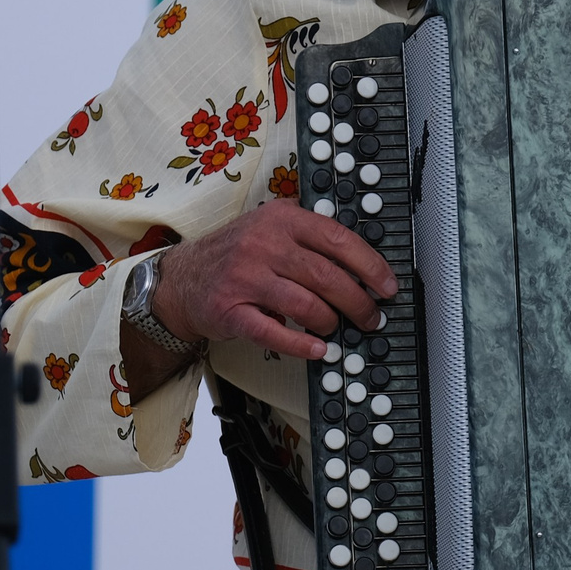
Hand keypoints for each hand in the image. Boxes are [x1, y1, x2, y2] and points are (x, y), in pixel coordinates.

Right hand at [149, 200, 396, 362]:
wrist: (183, 278)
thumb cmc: (236, 253)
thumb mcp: (270, 226)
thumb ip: (309, 233)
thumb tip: (362, 261)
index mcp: (281, 218)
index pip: (337, 239)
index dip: (370, 265)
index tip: (387, 285)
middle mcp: (263, 244)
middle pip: (326, 276)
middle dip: (357, 302)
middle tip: (370, 317)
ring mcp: (245, 277)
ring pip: (305, 304)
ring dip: (330, 322)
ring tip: (338, 329)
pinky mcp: (231, 310)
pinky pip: (274, 332)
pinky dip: (302, 345)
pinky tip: (318, 350)